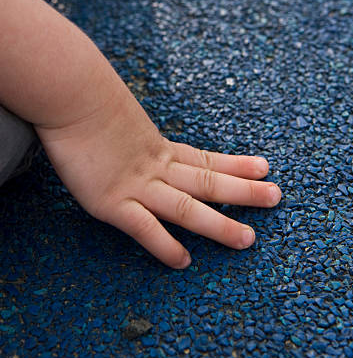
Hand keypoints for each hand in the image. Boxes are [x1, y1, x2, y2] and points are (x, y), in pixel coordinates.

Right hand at [36, 81, 280, 268]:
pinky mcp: (112, 202)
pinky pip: (145, 228)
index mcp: (159, 147)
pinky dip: (165, 246)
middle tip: (276, 197)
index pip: (205, 159)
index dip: (236, 165)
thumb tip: (136, 137)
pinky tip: (184, 261)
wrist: (71, 96)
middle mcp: (156, 167)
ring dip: (218, 224)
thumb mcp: (120, 116)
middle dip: (244, 191)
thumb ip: (134, 134)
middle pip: (208, 182)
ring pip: (187, 208)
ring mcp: (137, 185)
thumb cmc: (89, 102)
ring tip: (247, 239)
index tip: (264, 167)